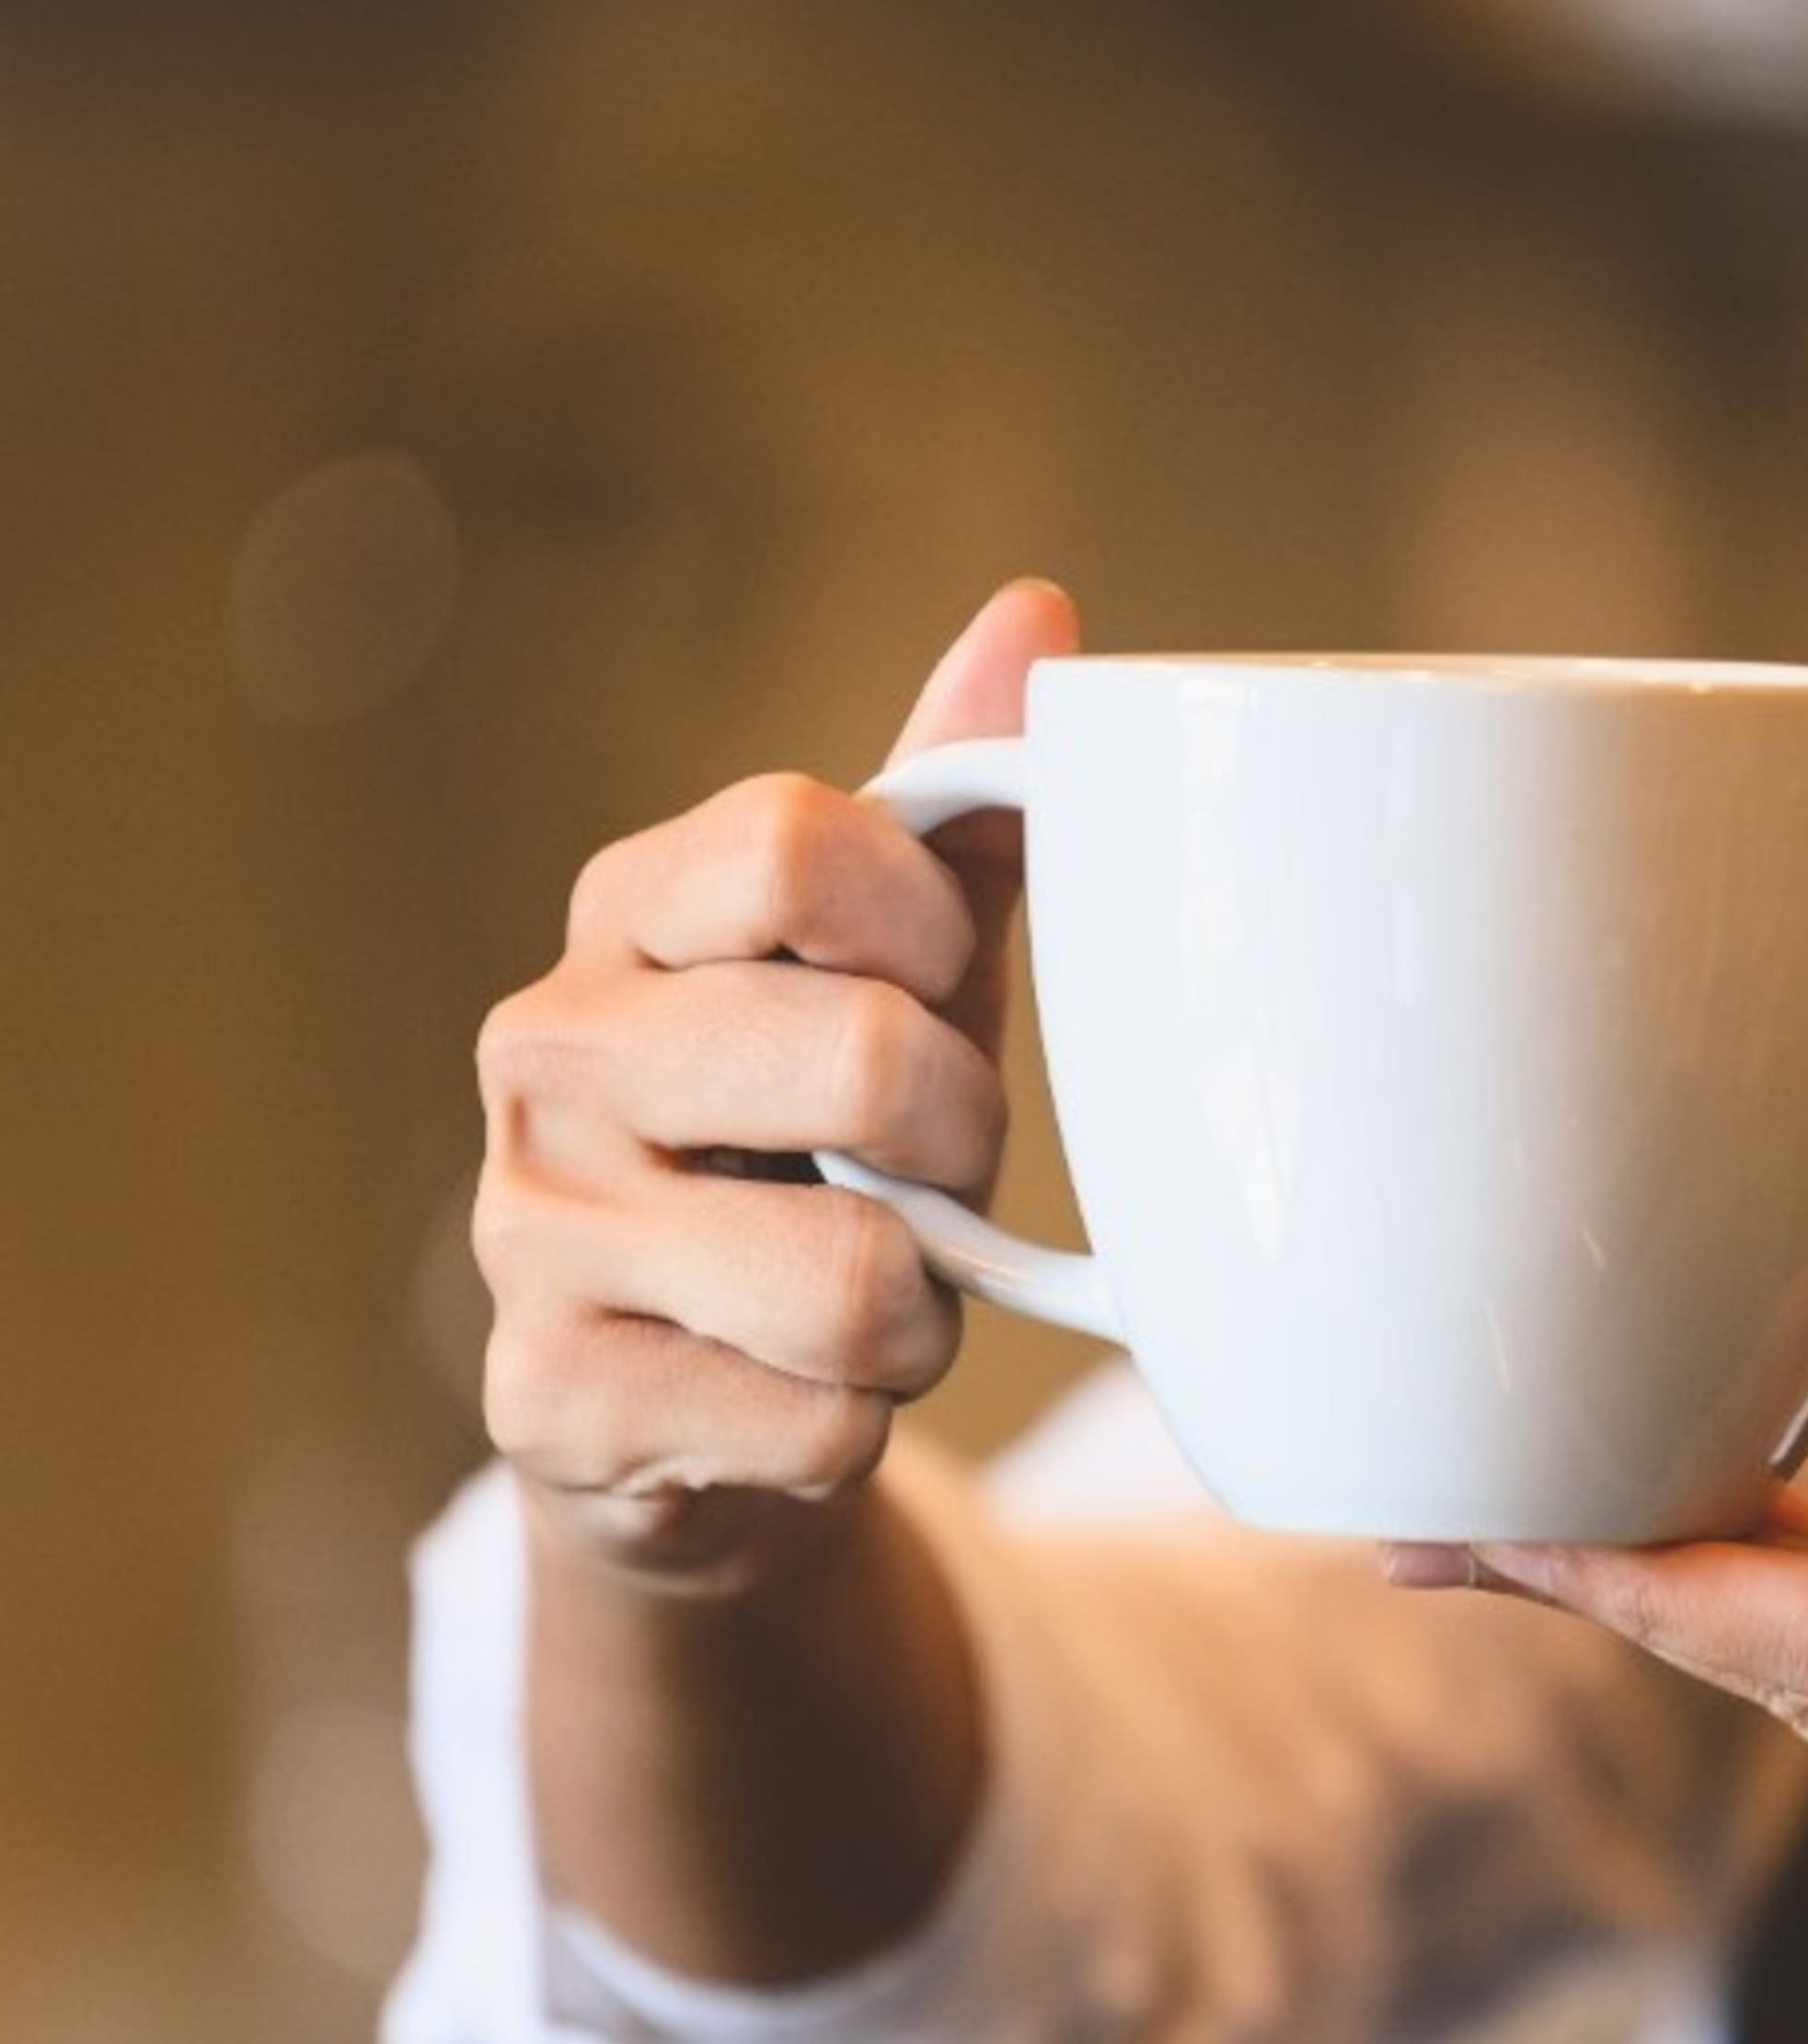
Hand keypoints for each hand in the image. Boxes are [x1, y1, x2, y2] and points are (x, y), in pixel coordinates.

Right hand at [472, 581, 1078, 1591]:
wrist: (697, 1414)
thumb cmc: (828, 1152)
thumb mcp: (907, 976)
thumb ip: (962, 815)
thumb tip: (1041, 615)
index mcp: (633, 916)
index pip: (793, 839)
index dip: (930, 923)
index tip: (950, 987)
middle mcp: (550, 1053)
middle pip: (862, 1059)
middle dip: (967, 1142)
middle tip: (941, 1177)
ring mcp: (529, 1234)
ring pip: (852, 1275)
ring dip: (924, 1316)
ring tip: (880, 1301)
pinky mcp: (551, 1405)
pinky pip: (813, 1421)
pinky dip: (854, 1428)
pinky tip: (795, 1398)